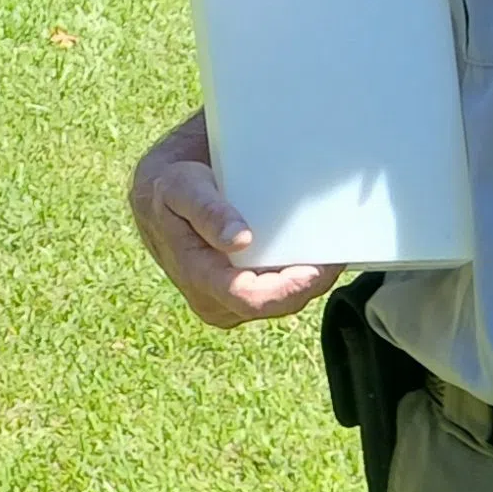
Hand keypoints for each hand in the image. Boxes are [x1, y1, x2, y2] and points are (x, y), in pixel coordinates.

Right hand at [129, 125, 341, 327]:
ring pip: (281, 301)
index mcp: (198, 279)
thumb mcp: (181, 188)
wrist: (156, 194)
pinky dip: (296, 275)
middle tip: (336, 253)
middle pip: (276, 304)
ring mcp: (228, 302)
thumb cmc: (169, 188)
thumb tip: (238, 241)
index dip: (291, 288)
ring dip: (306, 280)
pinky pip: (277, 293)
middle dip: (309, 283)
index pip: (253, 298)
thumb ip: (207, 211)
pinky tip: (309, 254)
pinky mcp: (240, 296)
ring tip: (327, 250)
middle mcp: (214, 301)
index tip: (321, 266)